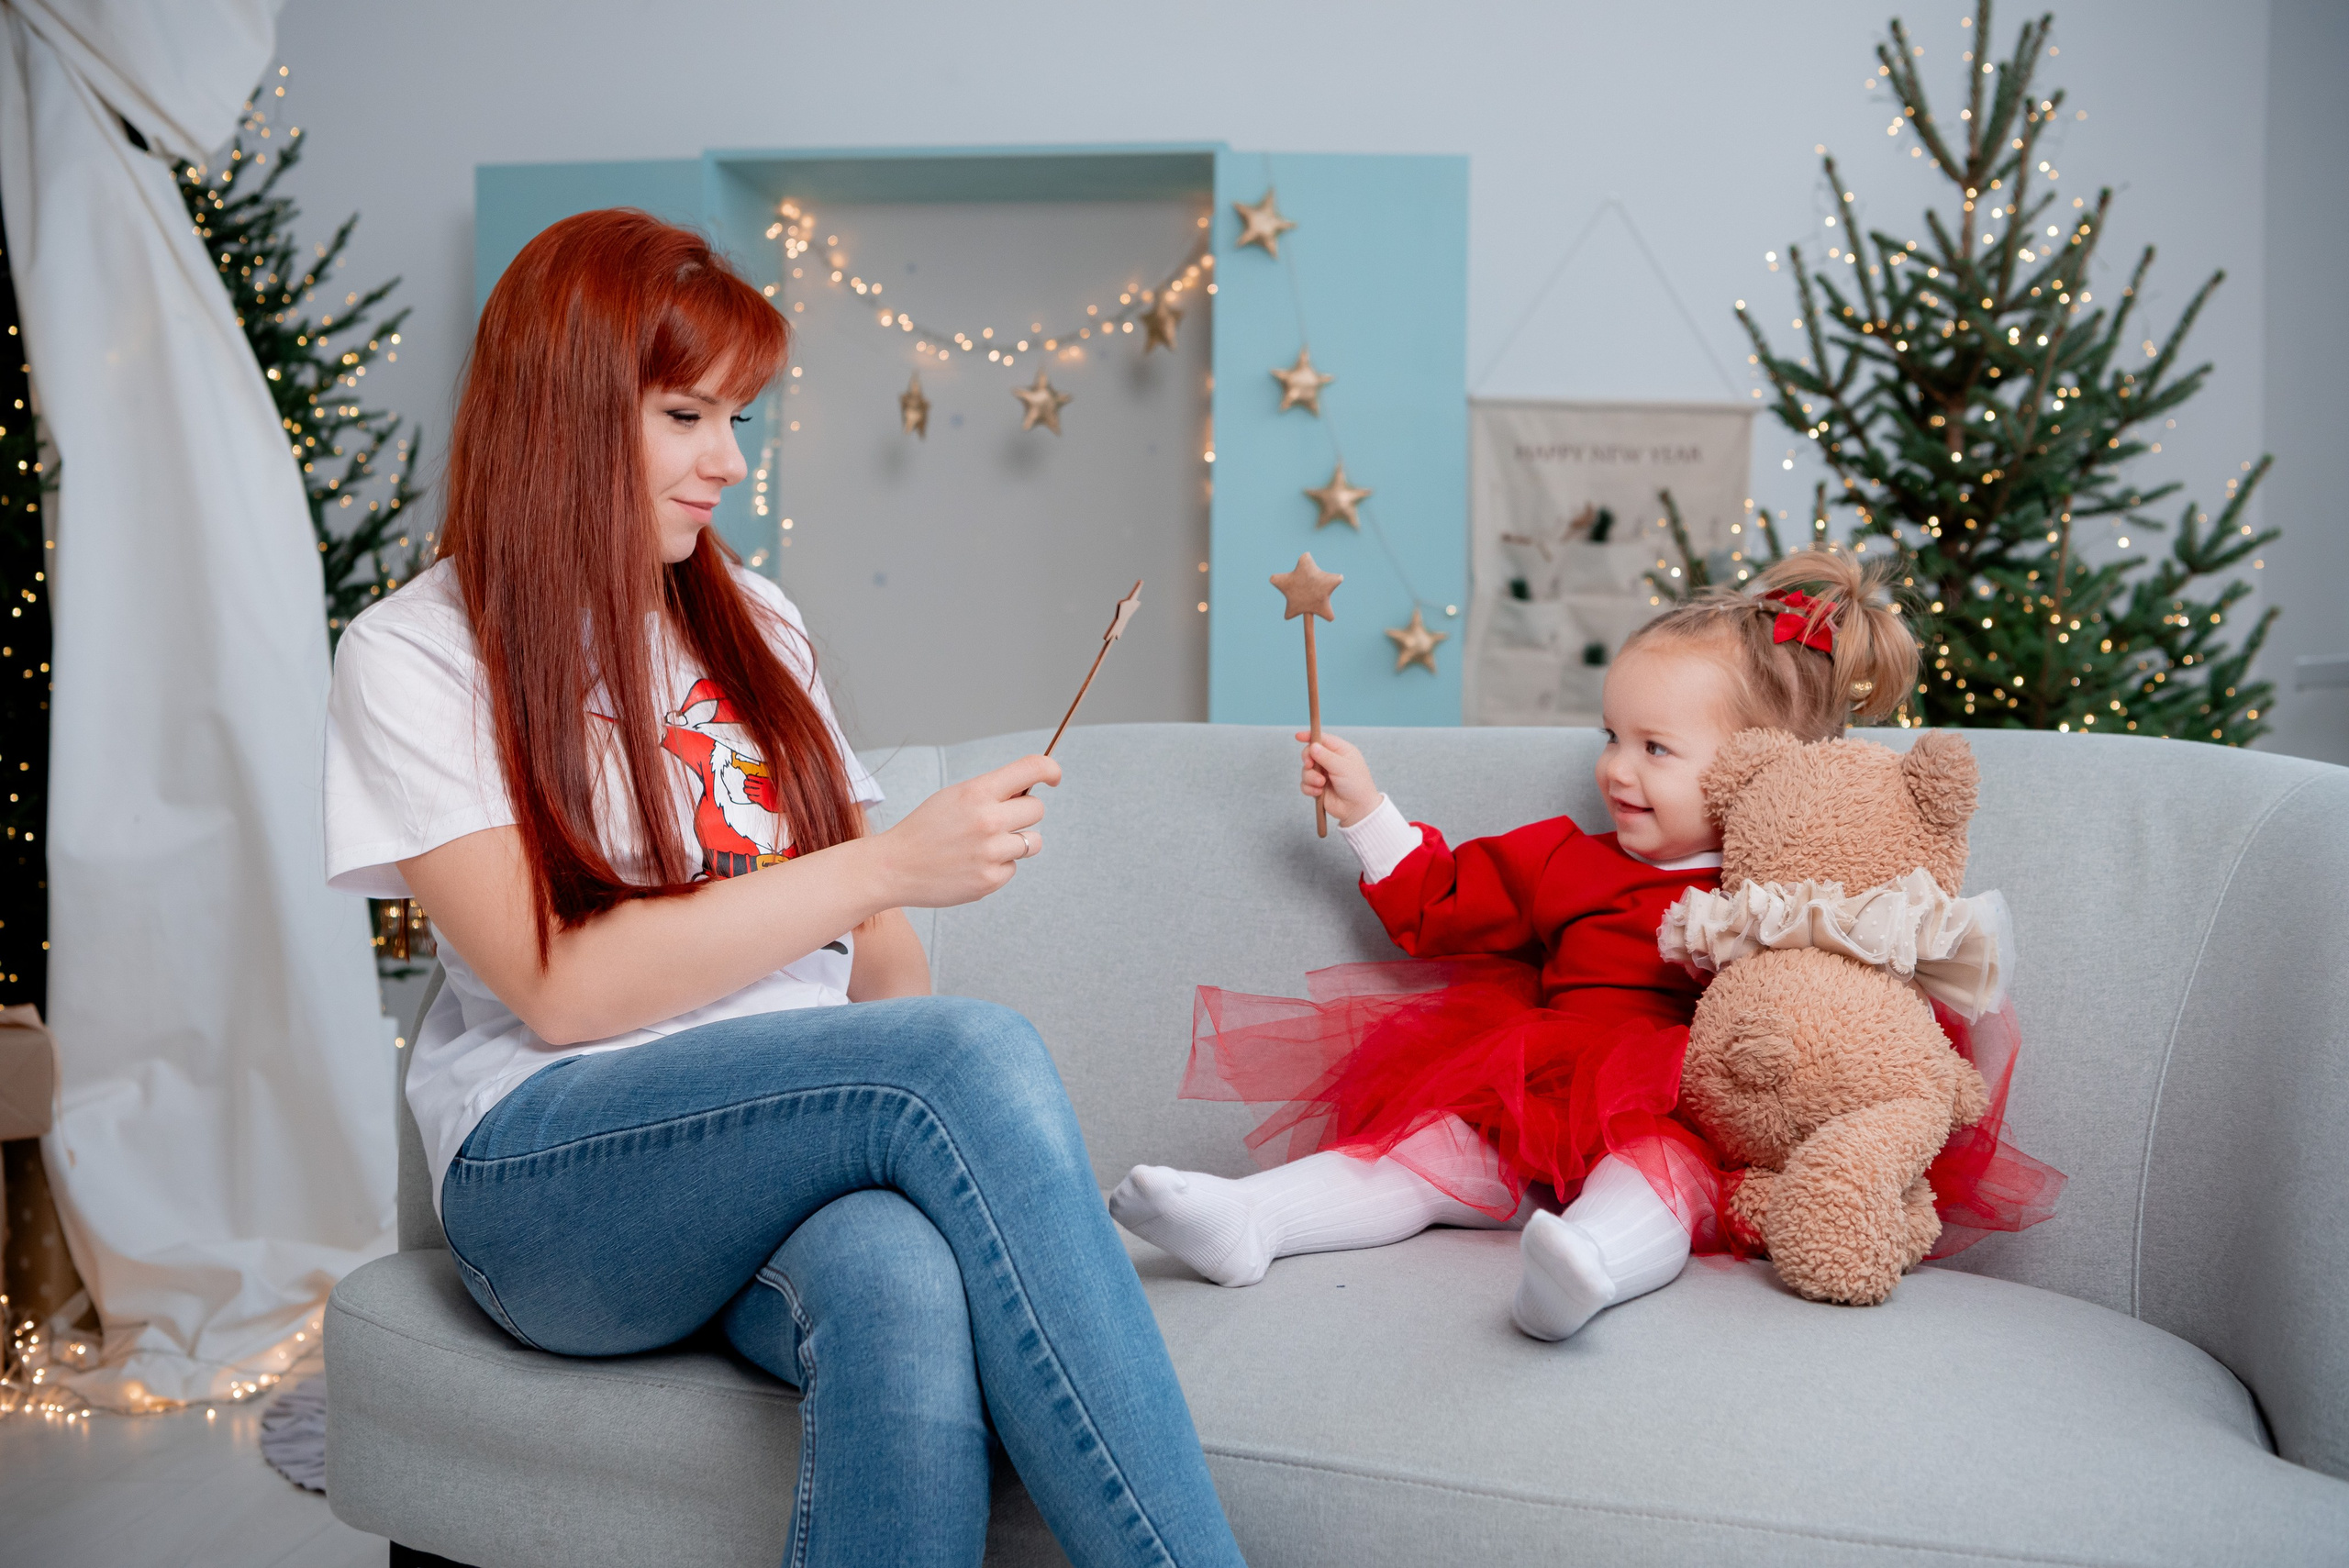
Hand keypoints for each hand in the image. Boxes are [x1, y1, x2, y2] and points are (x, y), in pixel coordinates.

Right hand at [870, 754, 1059, 908]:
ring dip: (1016, 842)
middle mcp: (988, 820)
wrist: (893, 867)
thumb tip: (1029, 790)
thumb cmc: (925, 829)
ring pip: (1033, 842)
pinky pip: (1013, 867)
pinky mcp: (990, 880)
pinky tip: (971, 864)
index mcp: (977, 792)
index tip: (1053, 778)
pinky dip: (998, 867)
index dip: (1050, 770)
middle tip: (998, 821)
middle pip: (1037, 809)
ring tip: (985, 845)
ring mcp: (990, 853)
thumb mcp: (954, 797)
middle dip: (1023, 813)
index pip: (1032, 768)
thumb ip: (990, 792)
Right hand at [1297, 730, 1381, 828]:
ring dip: (1310, 777)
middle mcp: (1331, 761)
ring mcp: (1323, 774)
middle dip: (1308, 760)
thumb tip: (1313, 746)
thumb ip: (1326, 756)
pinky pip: (1304, 784)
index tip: (1298, 736)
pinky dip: (1309, 788)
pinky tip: (1319, 793)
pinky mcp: (1317, 787)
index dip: (1310, 736)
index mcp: (1341, 751)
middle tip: (1310, 765)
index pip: (1323, 739)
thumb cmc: (1356, 785)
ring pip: (1305, 770)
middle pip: (1310, 753)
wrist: (1357, 809)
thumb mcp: (1343, 767)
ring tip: (1321, 784)